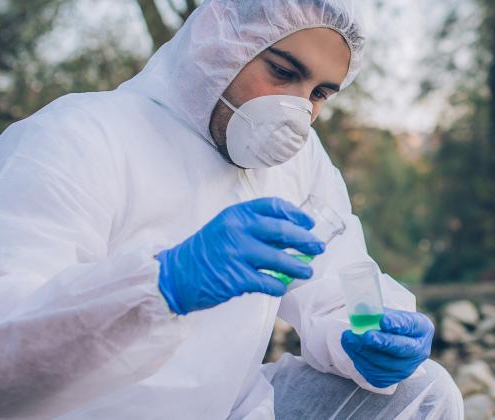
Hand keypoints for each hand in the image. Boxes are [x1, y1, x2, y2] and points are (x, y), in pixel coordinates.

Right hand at [156, 197, 324, 314]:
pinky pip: (268, 282)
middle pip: (283, 230)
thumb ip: (254, 228)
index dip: (296, 214)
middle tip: (318, 247)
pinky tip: (282, 287)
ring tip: (307, 271)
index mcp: (237, 214)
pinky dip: (279, 286)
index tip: (309, 223)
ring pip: (280, 259)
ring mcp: (237, 254)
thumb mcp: (227, 228)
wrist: (176, 275)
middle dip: (305, 240)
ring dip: (299, 266)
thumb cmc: (207, 251)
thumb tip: (292, 234)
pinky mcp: (236, 278)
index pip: (274, 206)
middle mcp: (238, 229)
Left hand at [340, 308, 433, 387]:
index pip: (411, 326)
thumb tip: (360, 309)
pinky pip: (373, 372)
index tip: (383, 320)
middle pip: (402, 349)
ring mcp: (405, 369)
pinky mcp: (389, 380)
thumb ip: (377, 311)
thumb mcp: (389, 313)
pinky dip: (359, 360)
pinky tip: (351, 348)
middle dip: (382, 342)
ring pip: (385, 363)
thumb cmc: (390, 324)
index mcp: (422, 328)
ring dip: (364, 351)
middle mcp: (419, 351)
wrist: (390, 343)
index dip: (397, 324)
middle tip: (366, 336)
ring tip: (349, 338)